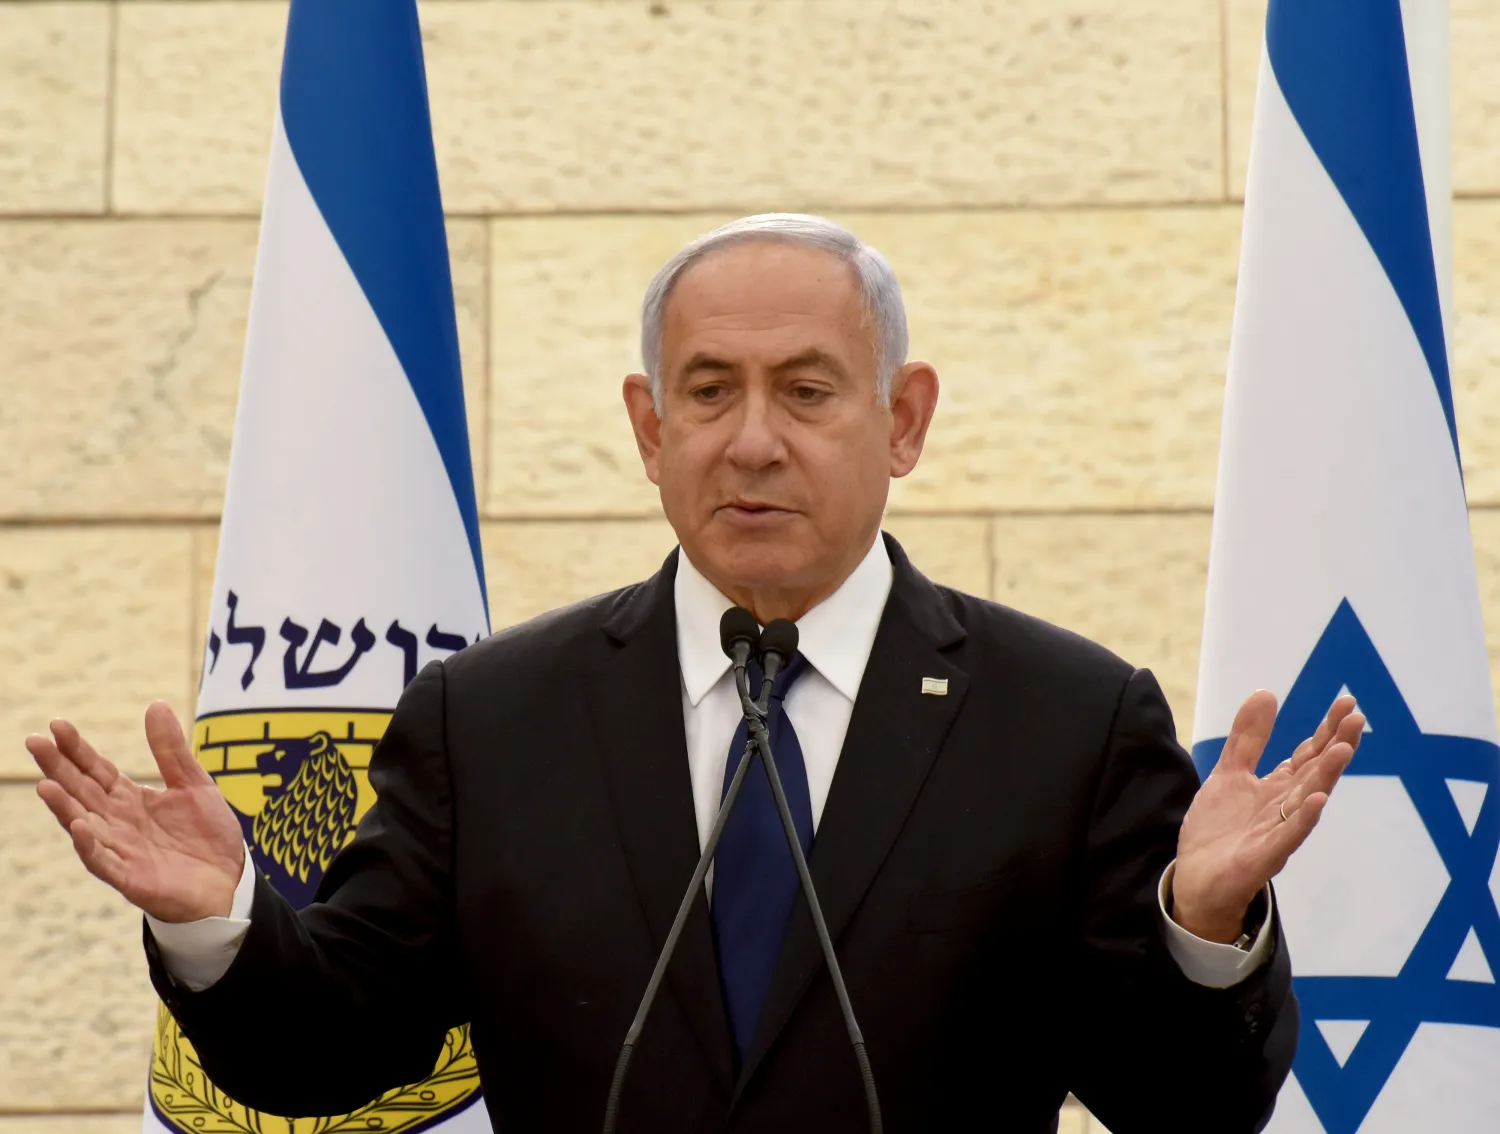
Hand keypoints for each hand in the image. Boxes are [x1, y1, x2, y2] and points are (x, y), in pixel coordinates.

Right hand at [27, 703, 245, 922]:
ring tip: (46, 785)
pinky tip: (78, 825)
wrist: (229, 880)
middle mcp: (117, 822)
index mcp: (130, 799)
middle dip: (58, 768)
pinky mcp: (130, 877)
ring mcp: (120, 849)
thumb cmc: (207, 835)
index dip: (77, 748)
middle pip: (81, 791)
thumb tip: (155, 704)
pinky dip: (89, 845)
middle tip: (34, 742)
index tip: (56, 724)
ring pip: (84, 825)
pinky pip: (104, 861)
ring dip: (64, 806)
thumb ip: (172, 750)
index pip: (96, 769)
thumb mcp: (194, 784)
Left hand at [1172, 690, 1362, 942]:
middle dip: (1335, 745)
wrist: (1196, 880)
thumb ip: (1248, 739)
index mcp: (1277, 788)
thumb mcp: (1230, 774)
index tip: (1347, 702)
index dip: (1326, 729)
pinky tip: (1317, 801)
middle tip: (1356, 717)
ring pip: (1307, 801)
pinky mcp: (1263, 857)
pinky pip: (1288, 837)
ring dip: (1326, 776)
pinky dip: (1302, 819)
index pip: (1308, 754)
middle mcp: (1285, 808)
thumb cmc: (1219, 829)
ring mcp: (1277, 832)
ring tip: (1342, 749)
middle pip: (1316, 772)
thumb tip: (1267, 692)